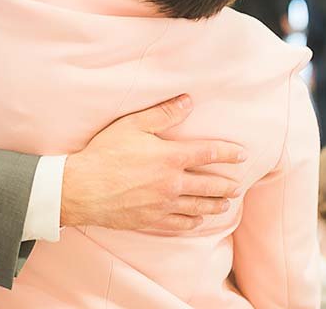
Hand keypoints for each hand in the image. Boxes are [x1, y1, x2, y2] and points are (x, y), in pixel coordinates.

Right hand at [60, 94, 246, 231]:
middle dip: (226, 185)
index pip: (208, 154)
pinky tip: (198, 220)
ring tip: (226, 204)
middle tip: (238, 186)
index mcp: (170, 157)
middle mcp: (172, 183)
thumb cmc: (105, 153)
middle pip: (209, 185)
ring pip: (198, 207)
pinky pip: (179, 224)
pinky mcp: (151, 220)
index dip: (228, 153)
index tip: (242, 155)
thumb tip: (187, 101)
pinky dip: (193, 222)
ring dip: (215, 205)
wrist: (82, 189)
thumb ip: (163, 114)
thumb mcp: (133, 125)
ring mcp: (163, 205)